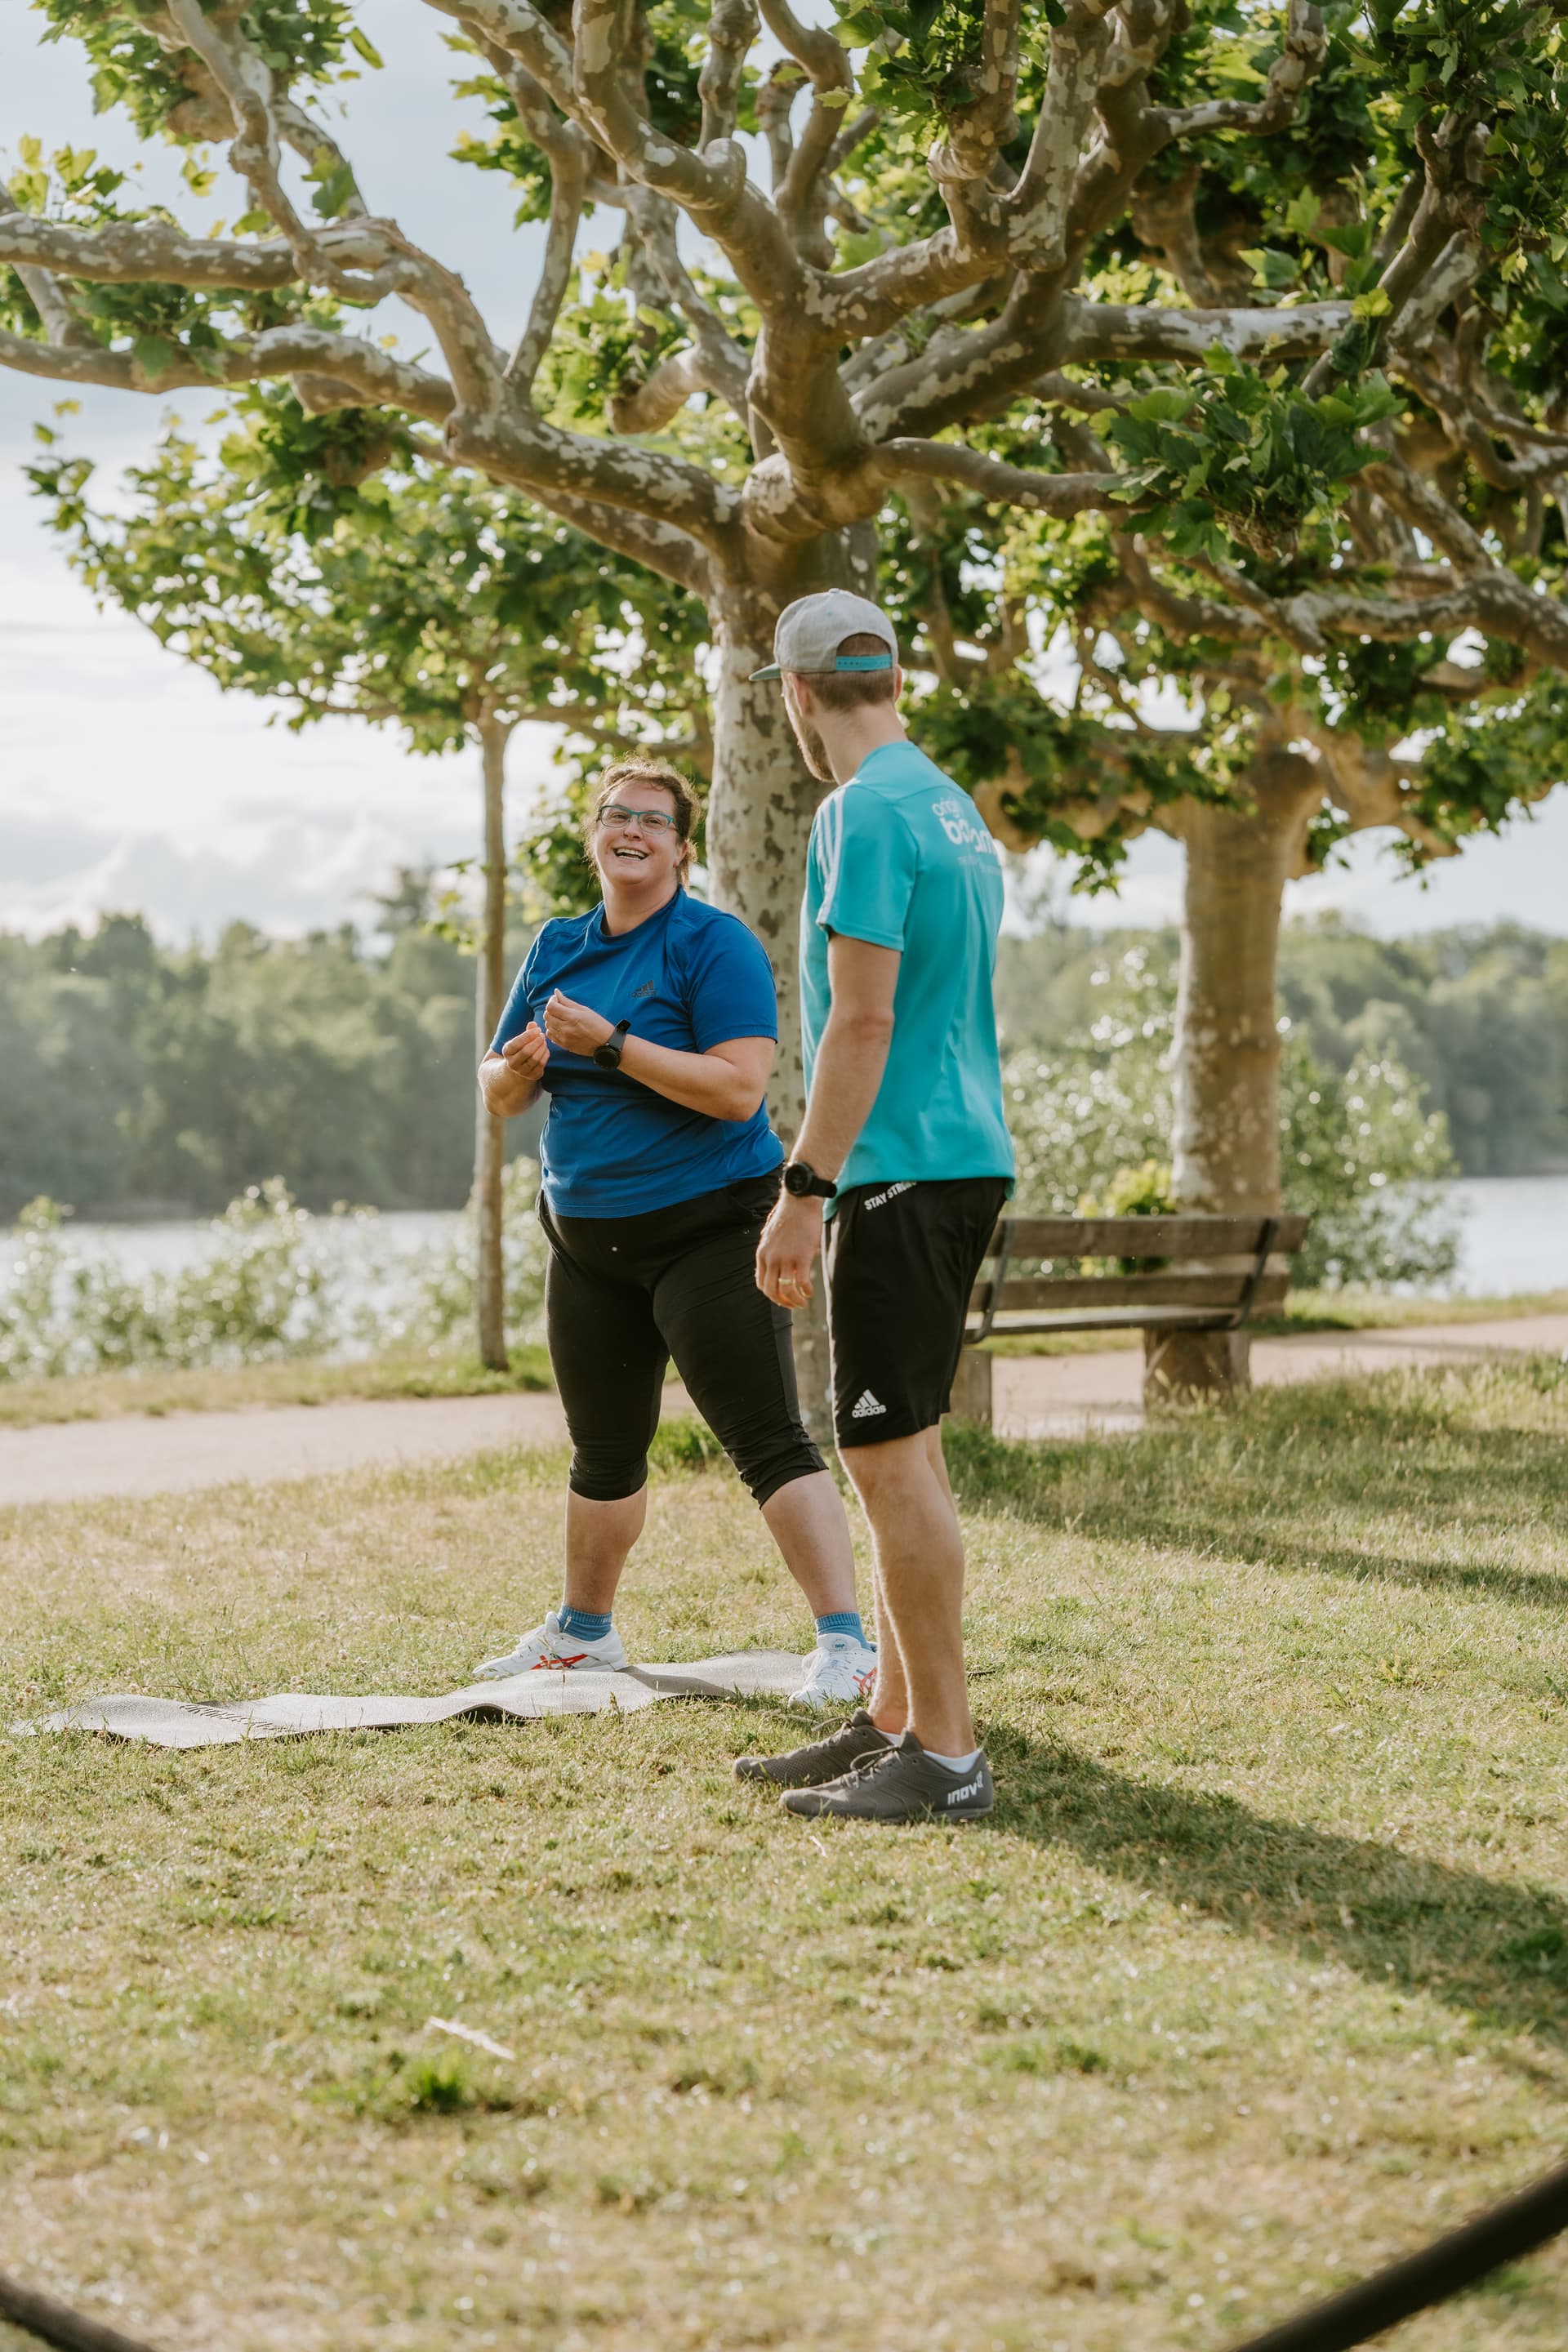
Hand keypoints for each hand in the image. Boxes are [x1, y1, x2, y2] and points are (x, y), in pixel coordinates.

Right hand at [501, 1022, 548, 1083]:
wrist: (518, 1068)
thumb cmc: (520, 1049)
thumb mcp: (520, 1040)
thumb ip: (527, 1031)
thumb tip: (533, 1024)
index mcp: (507, 1051)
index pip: (517, 1043)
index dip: (529, 1035)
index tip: (538, 1029)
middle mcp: (512, 1063)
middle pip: (526, 1052)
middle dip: (537, 1042)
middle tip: (542, 1036)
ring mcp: (522, 1071)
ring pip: (534, 1059)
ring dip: (542, 1048)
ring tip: (544, 1042)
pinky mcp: (532, 1076)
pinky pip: (541, 1065)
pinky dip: (545, 1055)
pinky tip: (545, 1049)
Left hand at [543, 990, 614, 1056]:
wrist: (605, 1043)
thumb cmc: (598, 1024)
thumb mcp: (584, 1010)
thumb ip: (567, 1002)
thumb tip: (556, 992)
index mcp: (572, 1017)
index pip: (551, 1007)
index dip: (551, 1001)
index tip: (556, 1000)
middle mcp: (566, 1028)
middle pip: (547, 1016)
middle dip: (551, 1009)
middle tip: (558, 1008)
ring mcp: (564, 1038)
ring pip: (547, 1025)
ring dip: (551, 1019)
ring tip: (560, 1018)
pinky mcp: (564, 1045)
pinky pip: (550, 1035)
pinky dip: (552, 1029)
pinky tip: (560, 1027)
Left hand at [756, 1190, 822, 1308]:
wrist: (800, 1201)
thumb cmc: (788, 1215)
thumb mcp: (770, 1234)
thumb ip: (770, 1250)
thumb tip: (774, 1261)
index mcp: (762, 1254)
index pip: (761, 1283)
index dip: (771, 1294)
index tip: (781, 1297)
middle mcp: (770, 1258)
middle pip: (771, 1291)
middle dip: (782, 1302)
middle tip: (792, 1305)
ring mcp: (785, 1258)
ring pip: (786, 1290)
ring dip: (794, 1301)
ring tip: (802, 1302)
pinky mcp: (801, 1257)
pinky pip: (801, 1282)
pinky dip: (806, 1291)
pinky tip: (810, 1292)